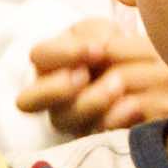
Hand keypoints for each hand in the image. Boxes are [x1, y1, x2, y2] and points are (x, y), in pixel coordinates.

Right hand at [16, 19, 167, 135]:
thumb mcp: (101, 31)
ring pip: (62, 119)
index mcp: (49, 63)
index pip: (38, 56)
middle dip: (58, 88)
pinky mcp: (89, 136)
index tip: (98, 49)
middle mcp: (49, 95)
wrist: (138, 74)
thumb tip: (99, 46)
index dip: (63, 53)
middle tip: (86, 75)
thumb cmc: (111, 48)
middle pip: (30, 100)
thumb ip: (95, 34)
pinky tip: (133, 106)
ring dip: (90, 101)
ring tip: (119, 85)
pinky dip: (113, 120)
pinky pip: (92, 135)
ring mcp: (67, 119)